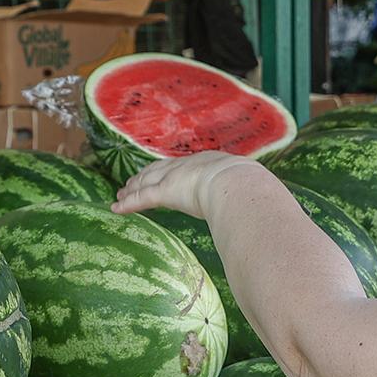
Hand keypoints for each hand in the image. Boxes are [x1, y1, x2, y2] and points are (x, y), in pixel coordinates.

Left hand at [111, 151, 260, 218]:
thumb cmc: (249, 189)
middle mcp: (187, 167)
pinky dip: (127, 204)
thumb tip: (261, 213)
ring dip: (132, 189)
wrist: (240, 184)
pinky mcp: (166, 192)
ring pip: (146, 183)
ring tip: (121, 194)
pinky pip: (141, 199)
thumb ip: (247, 199)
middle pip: (158, 170)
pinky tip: (116, 209)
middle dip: (144, 176)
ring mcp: (175, 178)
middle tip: (132, 182)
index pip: (182, 167)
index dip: (168, 171)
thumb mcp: (249, 190)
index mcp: (208, 163)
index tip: (161, 174)